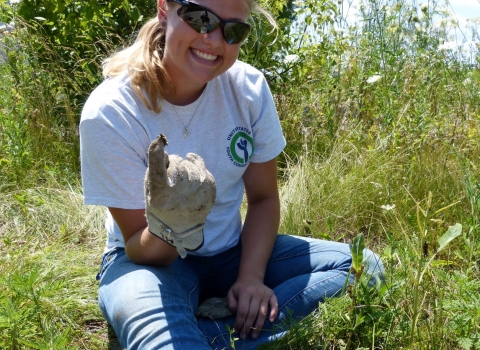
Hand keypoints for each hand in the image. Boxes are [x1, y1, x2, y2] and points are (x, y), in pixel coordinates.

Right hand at [145, 134, 215, 257]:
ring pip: (191, 166)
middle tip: (171, 167)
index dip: (156, 153)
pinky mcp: (210, 196)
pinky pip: (204, 170)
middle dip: (174, 162)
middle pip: (177, 165)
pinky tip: (193, 167)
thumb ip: (154, 169)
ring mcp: (197, 197)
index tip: (158, 141)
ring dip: (186, 165)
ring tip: (181, 173)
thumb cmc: (160, 205)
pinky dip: (198, 166)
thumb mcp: (150, 190)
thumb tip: (166, 150)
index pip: (157, 170)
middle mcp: (179, 198)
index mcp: (160, 197)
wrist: (178, 229)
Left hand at [227, 277, 277, 339]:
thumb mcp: (231, 293)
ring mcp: (265, 294)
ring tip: (254, 335)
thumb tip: (237, 314)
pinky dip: (274, 312)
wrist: (251, 277)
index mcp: (245, 292)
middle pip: (253, 313)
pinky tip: (271, 321)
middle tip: (244, 336)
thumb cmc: (240, 288)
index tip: (237, 330)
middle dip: (248, 327)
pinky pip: (275, 304)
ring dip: (259, 325)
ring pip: (263, 312)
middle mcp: (256, 293)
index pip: (242, 310)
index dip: (239, 322)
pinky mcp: (272, 294)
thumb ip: (231, 304)